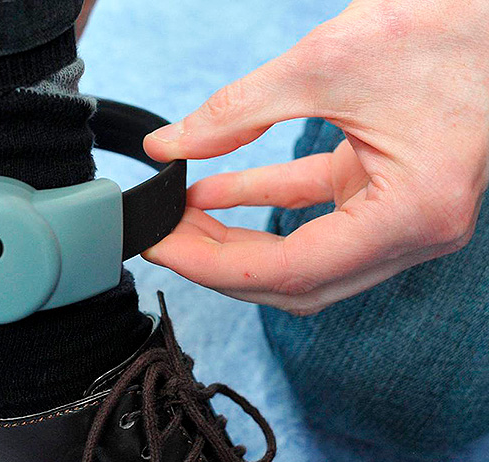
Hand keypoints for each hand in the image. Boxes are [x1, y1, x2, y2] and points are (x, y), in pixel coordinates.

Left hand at [142, 0, 488, 314]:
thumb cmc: (449, 30)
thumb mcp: (325, 64)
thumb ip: (238, 111)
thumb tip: (170, 145)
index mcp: (411, 214)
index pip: (293, 270)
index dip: (215, 266)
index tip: (163, 247)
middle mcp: (414, 231)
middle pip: (296, 279)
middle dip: (220, 262)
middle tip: (163, 238)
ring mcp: (401, 215)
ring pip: (302, 255)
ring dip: (238, 240)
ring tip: (180, 218)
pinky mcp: (386, 188)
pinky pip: (314, 211)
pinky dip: (263, 204)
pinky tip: (214, 193)